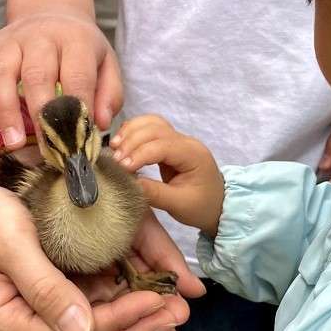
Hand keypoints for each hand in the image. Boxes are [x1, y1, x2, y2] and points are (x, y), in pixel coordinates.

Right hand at [0, 10, 122, 147]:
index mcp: (75, 40)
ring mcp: (10, 41)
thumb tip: (100, 123)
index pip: (77, 76)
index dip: (77, 109)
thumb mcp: (106, 63)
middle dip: (41, 114)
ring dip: (5, 109)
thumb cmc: (81, 48)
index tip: (78, 141)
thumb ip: (109, 94)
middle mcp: (40, 37)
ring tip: (13, 142)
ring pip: (2, 71)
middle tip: (47, 149)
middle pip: (37, 74)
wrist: (53, 11)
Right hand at [0, 176, 194, 330]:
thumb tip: (84, 330)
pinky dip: (111, 320)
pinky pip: (77, 326)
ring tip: (169, 320)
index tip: (158, 301)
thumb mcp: (12, 242)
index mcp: (2, 324)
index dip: (120, 321)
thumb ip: (46, 287)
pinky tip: (141, 313)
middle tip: (177, 317)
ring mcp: (21, 328)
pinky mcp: (31, 313)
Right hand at [110, 116, 223, 236]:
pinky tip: (120, 143)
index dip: (139, 154)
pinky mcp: (169, 144)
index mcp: (193, 155)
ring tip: (113, 148)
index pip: (162, 145)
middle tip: (114, 161)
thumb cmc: (201, 206)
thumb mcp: (178, 205)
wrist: (217, 206)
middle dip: (131, 142)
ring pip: (151, 123)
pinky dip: (133, 132)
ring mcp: (178, 140)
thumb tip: (127, 183)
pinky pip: (150, 129)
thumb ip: (154, 193)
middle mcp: (186, 142)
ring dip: (130, 132)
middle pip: (155, 128)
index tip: (121, 168)